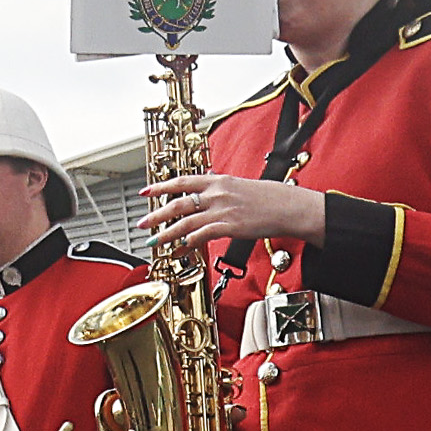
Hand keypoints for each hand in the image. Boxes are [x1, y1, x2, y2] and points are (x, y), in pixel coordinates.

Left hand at [145, 173, 319, 260]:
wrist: (289, 206)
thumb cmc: (269, 197)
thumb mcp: (240, 185)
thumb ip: (220, 187)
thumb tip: (206, 188)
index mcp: (218, 180)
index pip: (182, 181)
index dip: (160, 186)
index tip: (145, 192)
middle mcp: (216, 194)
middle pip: (178, 204)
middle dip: (156, 215)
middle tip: (142, 223)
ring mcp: (222, 211)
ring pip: (185, 222)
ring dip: (166, 233)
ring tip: (154, 241)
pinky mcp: (230, 227)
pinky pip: (202, 236)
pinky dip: (187, 243)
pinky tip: (179, 249)